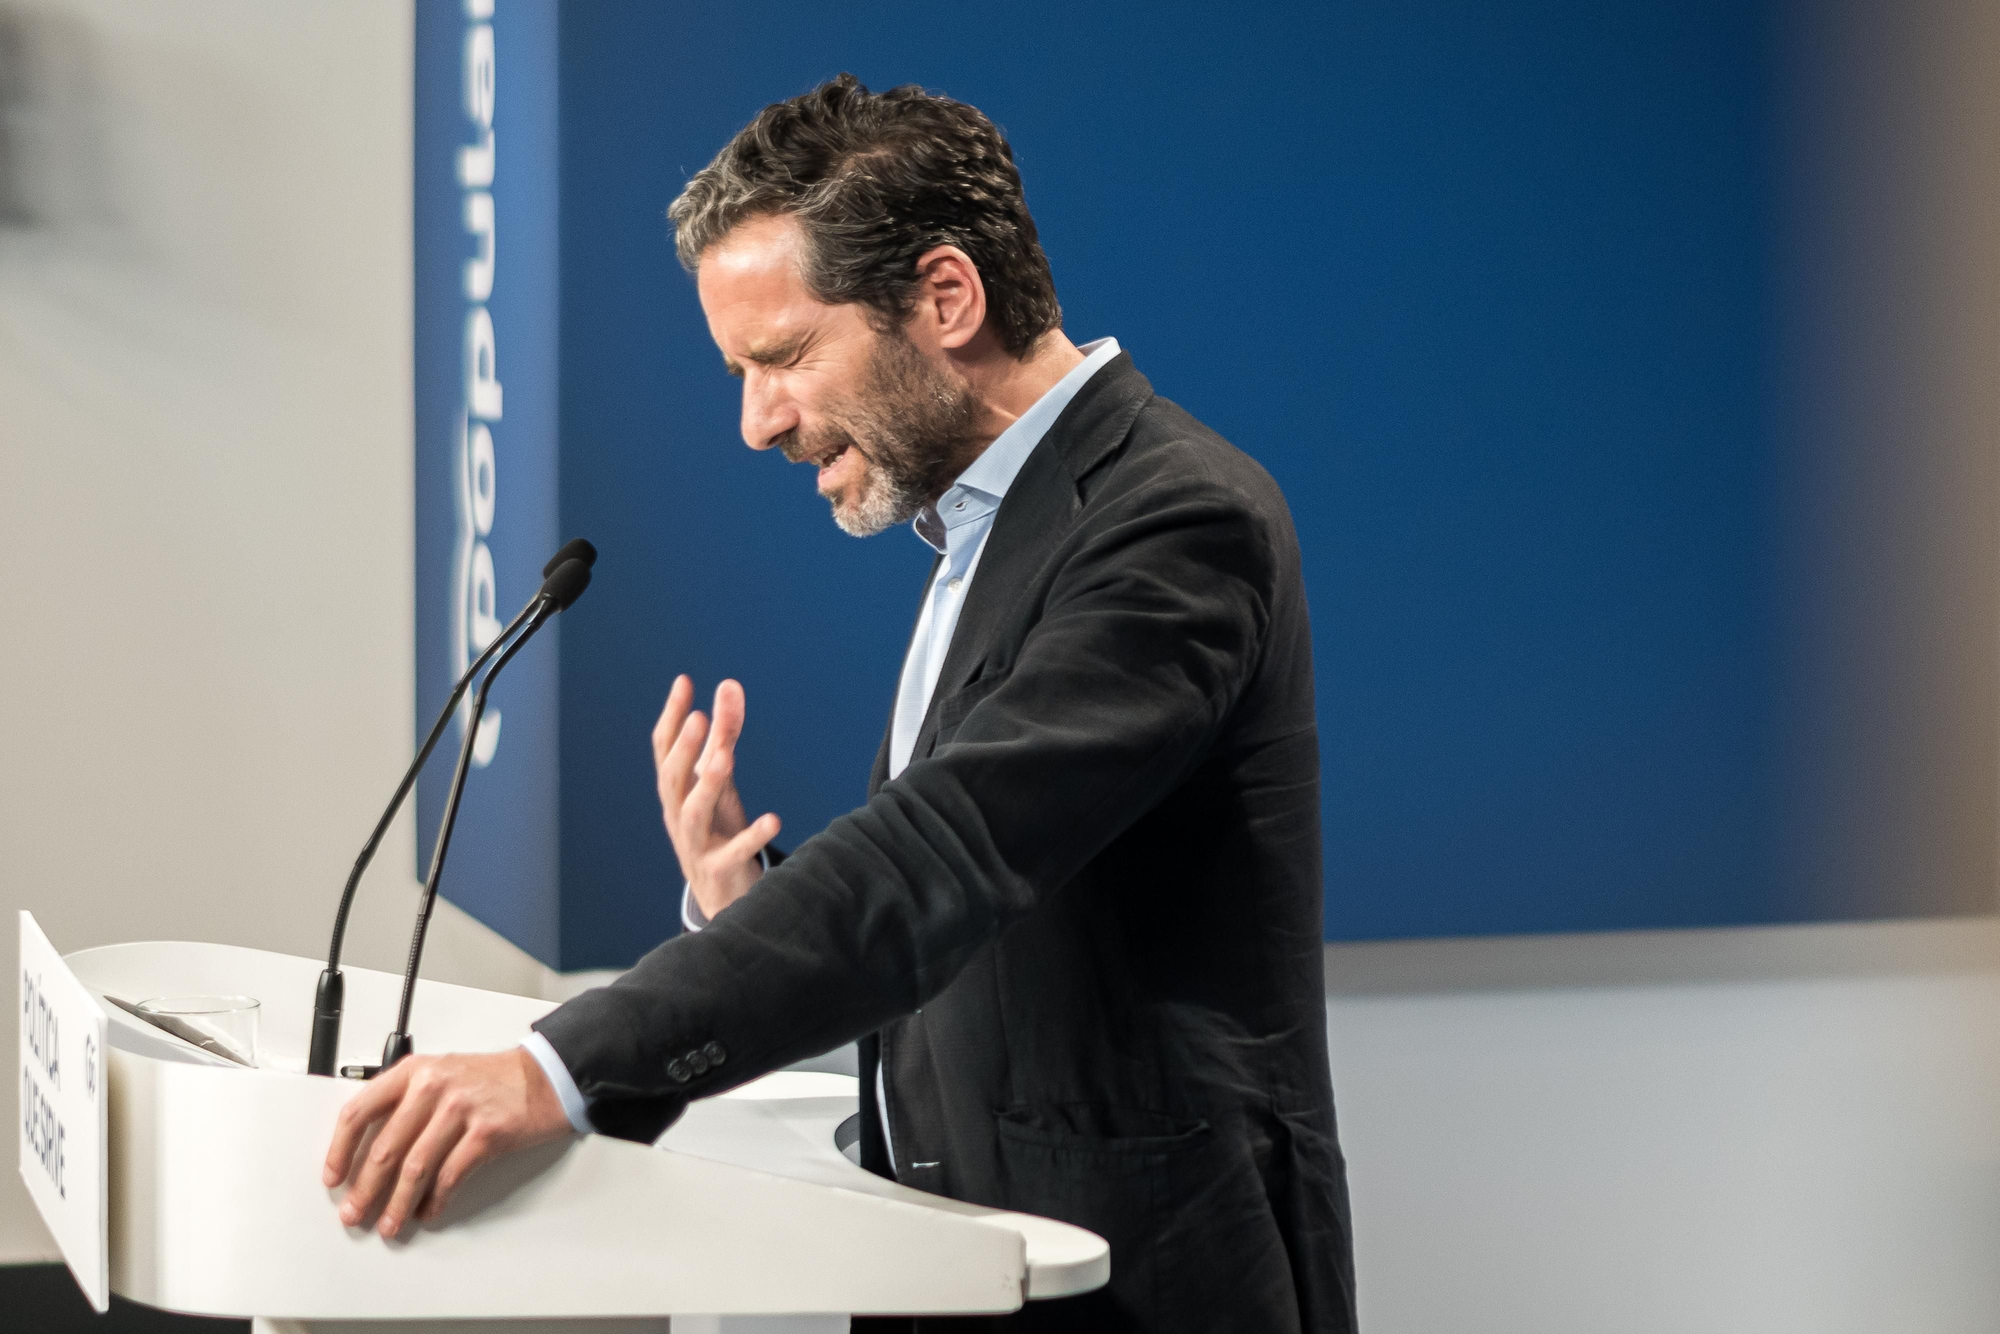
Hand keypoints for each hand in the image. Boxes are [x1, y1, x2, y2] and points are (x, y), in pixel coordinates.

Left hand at [322, 1048, 570, 1238]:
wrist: (543, 1078)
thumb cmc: (490, 1079)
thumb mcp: (440, 1074)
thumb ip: (404, 1102)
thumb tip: (368, 1152)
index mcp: (414, 1072)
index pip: (360, 1112)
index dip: (340, 1150)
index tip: (333, 1178)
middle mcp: (433, 1087)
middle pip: (385, 1149)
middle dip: (365, 1190)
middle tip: (355, 1213)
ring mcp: (460, 1110)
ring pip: (415, 1168)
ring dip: (397, 1204)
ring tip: (389, 1223)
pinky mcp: (486, 1133)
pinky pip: (450, 1176)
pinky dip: (435, 1200)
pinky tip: (428, 1211)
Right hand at [654, 675, 780, 921]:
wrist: (721, 896)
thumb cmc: (718, 828)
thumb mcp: (720, 781)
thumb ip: (724, 734)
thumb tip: (730, 684)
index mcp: (675, 791)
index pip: (664, 750)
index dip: (671, 716)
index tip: (684, 681)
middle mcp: (678, 815)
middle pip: (671, 780)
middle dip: (683, 748)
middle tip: (699, 716)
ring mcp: (696, 844)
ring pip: (693, 814)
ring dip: (707, 786)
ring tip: (725, 759)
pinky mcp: (720, 870)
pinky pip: (735, 853)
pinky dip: (753, 837)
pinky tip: (774, 819)